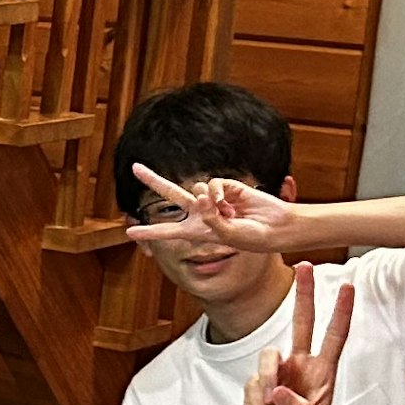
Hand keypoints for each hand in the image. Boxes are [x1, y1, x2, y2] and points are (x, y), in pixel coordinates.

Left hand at [131, 162, 302, 256]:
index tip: (130, 233)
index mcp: (196, 231)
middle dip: (154, 179)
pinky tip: (230, 204)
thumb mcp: (227, 235)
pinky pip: (212, 185)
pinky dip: (217, 194)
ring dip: (208, 201)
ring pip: (194, 187)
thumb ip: (211, 218)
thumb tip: (199, 194)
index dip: (149, 233)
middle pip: (171, 194)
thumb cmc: (252, 237)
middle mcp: (201, 212)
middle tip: (135, 168)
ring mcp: (213, 198)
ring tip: (227, 213)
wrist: (275, 226)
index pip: (168, 231)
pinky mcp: (226, 187)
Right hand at [246, 263, 350, 404]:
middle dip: (303, 294)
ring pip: (268, 357)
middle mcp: (301, 365)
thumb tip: (278, 391)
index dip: (341, 311)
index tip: (347, 287)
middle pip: (302, 322)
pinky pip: (253, 381)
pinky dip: (257, 400)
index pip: (334, 335)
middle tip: (303, 267)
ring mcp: (278, 373)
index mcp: (323, 371)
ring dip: (269, 380)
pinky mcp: (257, 384)